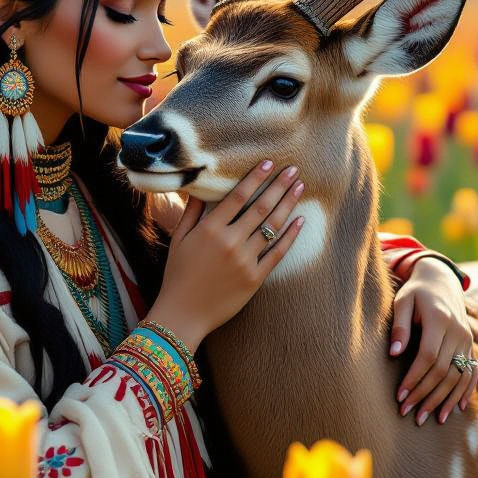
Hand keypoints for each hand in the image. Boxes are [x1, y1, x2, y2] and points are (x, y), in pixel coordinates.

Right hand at [152, 161, 305, 349]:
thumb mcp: (179, 240)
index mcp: (210, 229)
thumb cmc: (177, 275)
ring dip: (288, 204)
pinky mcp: (255, 279)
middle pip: (260, 207)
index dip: (255, 177)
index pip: (238, 196)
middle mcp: (230, 242)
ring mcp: (245, 261)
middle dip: (278, 185)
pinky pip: (277, 253)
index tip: (269, 163)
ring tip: (300, 187)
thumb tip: (199, 187)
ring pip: (272, 227)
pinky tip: (300, 220)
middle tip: (293, 170)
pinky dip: (290, 236)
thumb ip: (191, 212)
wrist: (183, 314)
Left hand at [389, 257, 477, 425]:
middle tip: (408, 412)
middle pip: (444, 371)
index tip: (400, 395)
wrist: (441, 280)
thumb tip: (394, 353)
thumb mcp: (403, 301)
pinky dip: (465, 392)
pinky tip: (458, 409)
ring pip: (458, 376)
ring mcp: (467, 340)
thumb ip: (399, 326)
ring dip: (444, 399)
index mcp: (440, 320)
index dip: (414, 378)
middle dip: (425, 394)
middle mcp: (458, 332)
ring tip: (428, 418)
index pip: (428, 357)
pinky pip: (471, 372)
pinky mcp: (470, 345)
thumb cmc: (416, 292)